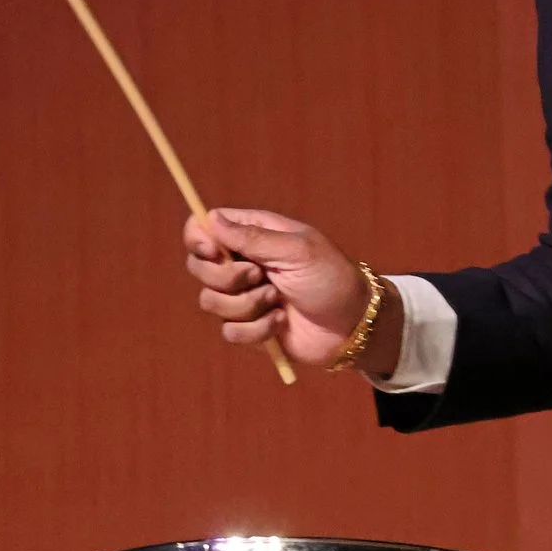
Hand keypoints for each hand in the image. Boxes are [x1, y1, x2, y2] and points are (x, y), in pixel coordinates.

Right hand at [183, 208, 402, 373]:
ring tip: (278, 300)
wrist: (353, 324)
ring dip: (247, 304)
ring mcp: (244, 296)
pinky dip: (256, 329)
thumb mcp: (297, 250)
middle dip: (227, 277)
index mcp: (252, 235)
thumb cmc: (332, 278)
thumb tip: (211, 219)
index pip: (204, 227)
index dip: (198, 239)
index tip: (213, 251)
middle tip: (260, 275)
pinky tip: (280, 323)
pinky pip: (229, 332)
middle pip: (199, 267)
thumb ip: (253, 237)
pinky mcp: (249, 327)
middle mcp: (242, 263)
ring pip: (210, 301)